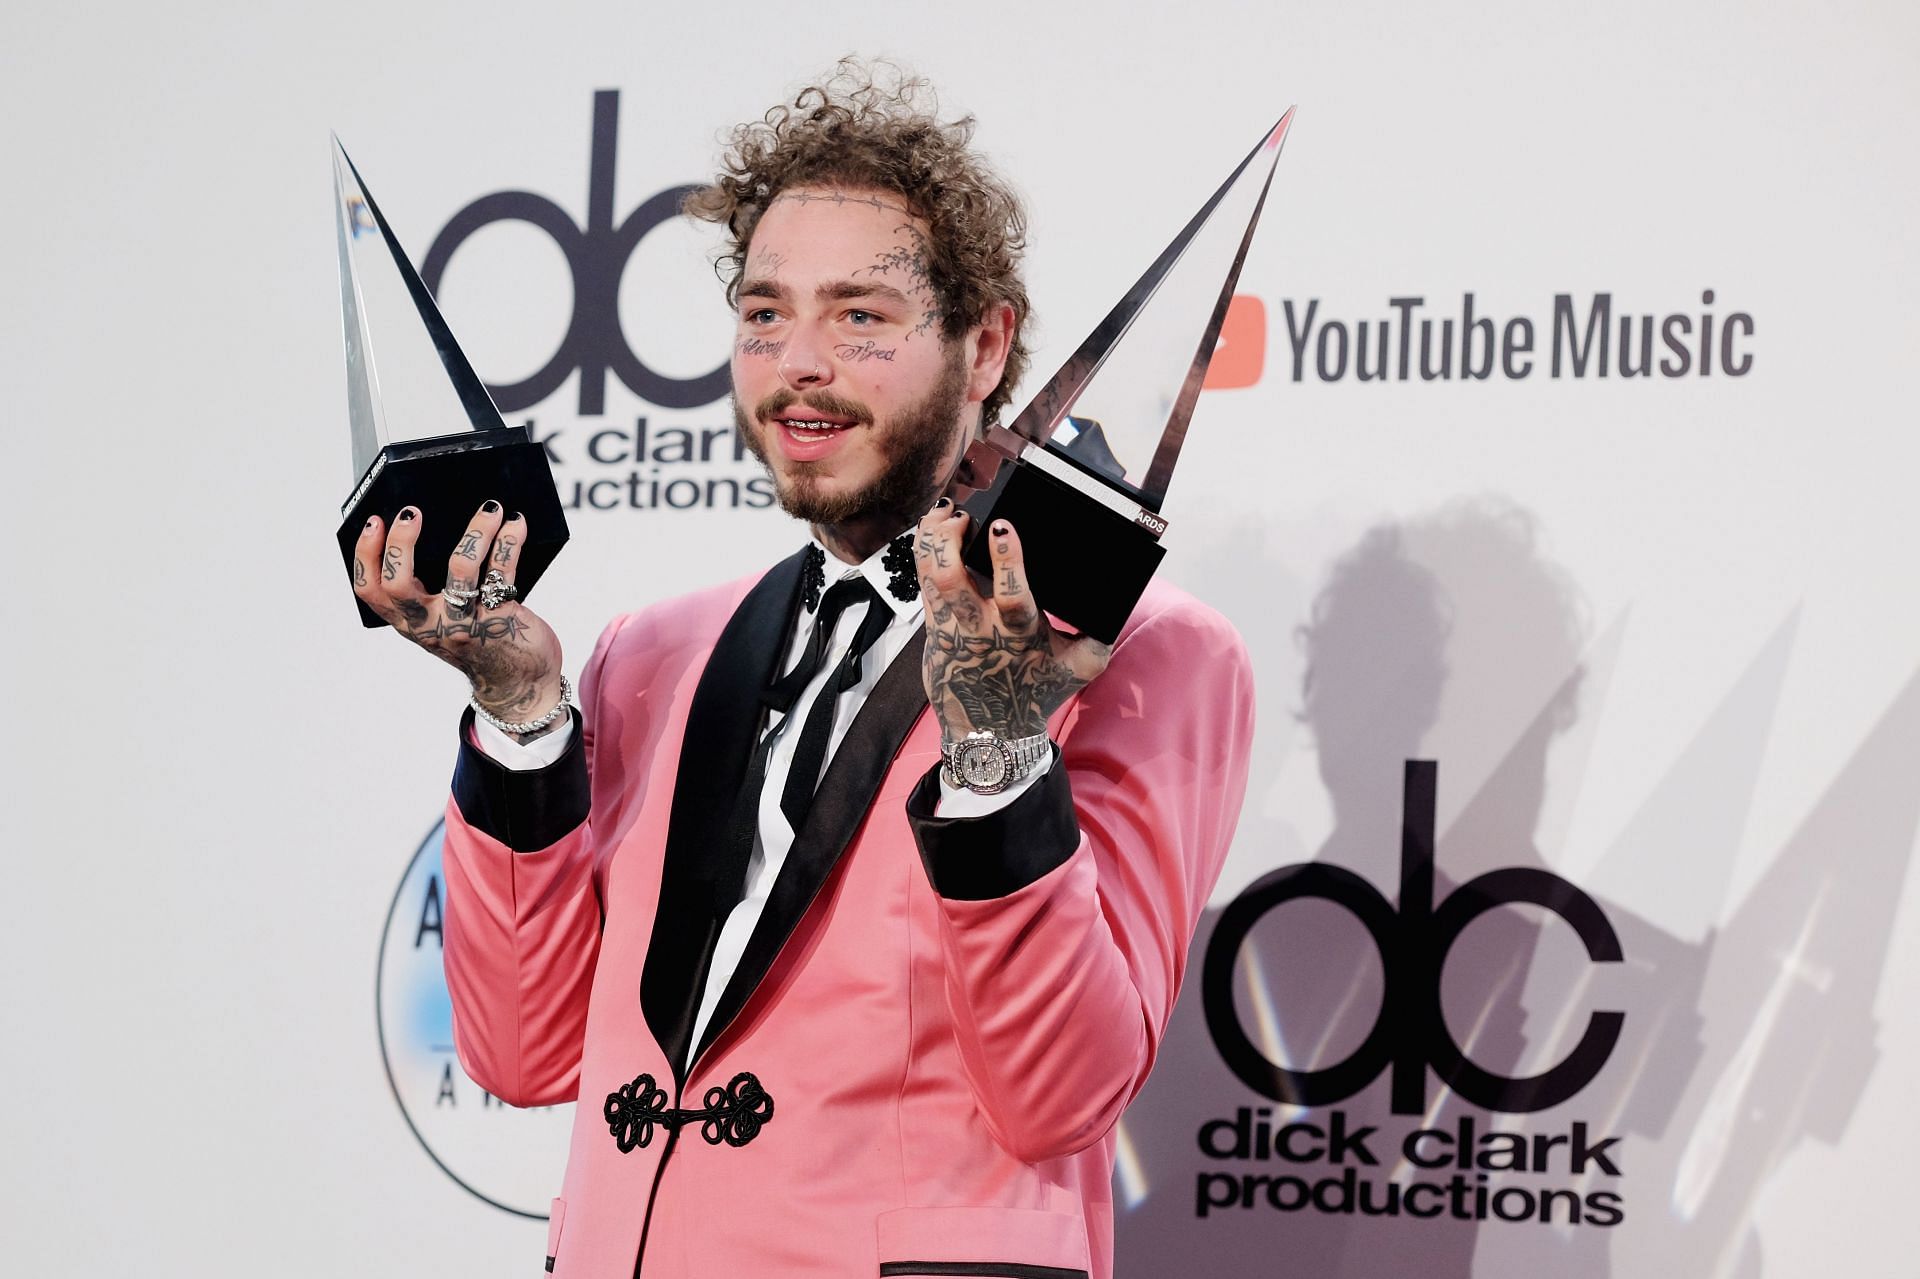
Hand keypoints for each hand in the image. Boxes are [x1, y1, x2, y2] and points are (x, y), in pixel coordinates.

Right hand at [350, 500, 565, 734]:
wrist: (520, 683)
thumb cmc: (480, 641)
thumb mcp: (442, 620)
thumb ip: (431, 588)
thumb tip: (433, 528)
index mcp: (409, 622)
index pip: (370, 591)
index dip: (366, 555)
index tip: (374, 521)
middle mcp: (431, 626)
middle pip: (399, 584)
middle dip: (401, 542)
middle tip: (412, 511)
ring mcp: (465, 625)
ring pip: (460, 569)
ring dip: (475, 531)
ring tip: (489, 508)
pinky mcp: (500, 621)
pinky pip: (503, 572)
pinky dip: (509, 542)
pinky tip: (515, 525)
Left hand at [913, 501, 1110, 742]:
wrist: (993, 731)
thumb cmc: (1038, 692)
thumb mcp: (1080, 668)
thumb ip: (1100, 636)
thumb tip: (1119, 598)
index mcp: (1019, 635)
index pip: (1010, 595)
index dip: (1006, 560)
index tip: (1003, 527)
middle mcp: (979, 630)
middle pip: (951, 580)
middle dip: (950, 541)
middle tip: (962, 515)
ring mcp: (951, 630)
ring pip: (930, 577)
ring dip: (932, 540)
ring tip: (942, 511)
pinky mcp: (933, 630)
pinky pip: (922, 584)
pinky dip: (924, 552)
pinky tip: (930, 528)